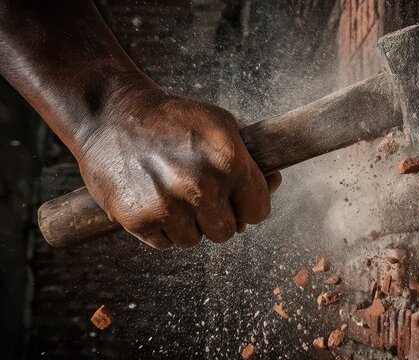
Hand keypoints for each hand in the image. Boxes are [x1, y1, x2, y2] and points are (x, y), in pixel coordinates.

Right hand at [75, 82, 280, 248]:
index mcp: (229, 160)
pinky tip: (152, 198)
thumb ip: (250, 158)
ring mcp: (168, 204)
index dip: (249, 206)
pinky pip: (165, 243)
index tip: (238, 201)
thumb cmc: (172, 119)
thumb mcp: (220, 124)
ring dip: (188, 224)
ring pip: (194, 240)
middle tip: (199, 195)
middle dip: (218, 217)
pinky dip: (162, 228)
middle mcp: (201, 186)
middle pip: (227, 232)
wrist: (111, 114)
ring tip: (172, 192)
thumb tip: (273, 183)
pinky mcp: (138, 219)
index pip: (259, 211)